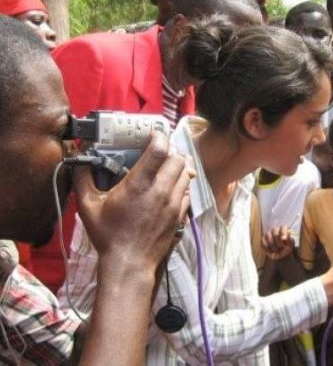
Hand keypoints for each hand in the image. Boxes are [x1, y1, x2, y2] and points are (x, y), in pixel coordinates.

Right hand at [73, 132, 194, 271]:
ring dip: (179, 165)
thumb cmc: (108, 236)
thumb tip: (79, 162)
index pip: (159, 150)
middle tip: (161, 150)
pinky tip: (172, 185)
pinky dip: (182, 183)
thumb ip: (83, 180)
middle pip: (178, 158)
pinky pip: (187, 191)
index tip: (153, 134)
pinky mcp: (179, 215)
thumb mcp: (88, 207)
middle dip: (171, 149)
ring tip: (169, 164)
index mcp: (139, 184)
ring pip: (186, 173)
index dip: (159, 136)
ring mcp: (173, 203)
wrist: (129, 263)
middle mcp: (160, 191)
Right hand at [261, 226, 294, 259]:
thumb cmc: (287, 249)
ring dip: (273, 245)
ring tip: (277, 251)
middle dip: (278, 241)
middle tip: (281, 248)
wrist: (280, 256)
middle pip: (275, 231)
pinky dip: (267, 247)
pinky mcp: (263, 239)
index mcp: (284, 229)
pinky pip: (263, 241)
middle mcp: (276, 230)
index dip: (283, 232)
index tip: (284, 239)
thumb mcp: (291, 245)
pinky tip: (271, 251)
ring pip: (268, 236)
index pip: (283, 227)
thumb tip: (285, 236)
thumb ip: (290, 239)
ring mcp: (268, 234)